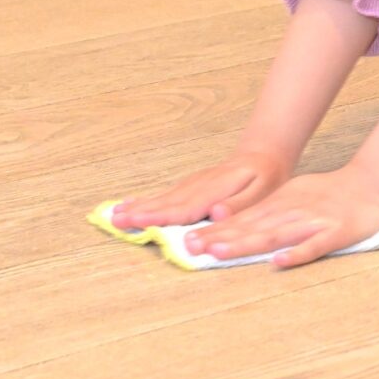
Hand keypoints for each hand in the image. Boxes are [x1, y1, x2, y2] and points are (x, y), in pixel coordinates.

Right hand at [112, 148, 291, 229]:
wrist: (262, 156)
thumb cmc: (265, 178)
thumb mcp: (263, 191)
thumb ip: (240, 204)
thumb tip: (216, 214)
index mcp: (217, 188)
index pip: (186, 207)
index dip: (161, 217)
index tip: (138, 222)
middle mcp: (199, 185)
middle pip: (168, 202)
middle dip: (140, 213)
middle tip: (115, 221)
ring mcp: (191, 184)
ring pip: (162, 197)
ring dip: (137, 207)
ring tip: (113, 215)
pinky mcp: (188, 185)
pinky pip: (164, 194)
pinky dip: (144, 200)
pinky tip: (127, 205)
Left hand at [182, 165, 378, 269]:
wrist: (374, 184)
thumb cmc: (332, 194)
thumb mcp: (295, 194)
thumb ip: (268, 210)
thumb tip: (234, 224)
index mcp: (282, 204)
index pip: (244, 219)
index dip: (216, 230)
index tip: (188, 242)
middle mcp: (293, 212)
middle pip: (252, 227)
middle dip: (220, 238)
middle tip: (191, 248)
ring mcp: (313, 223)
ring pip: (275, 235)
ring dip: (246, 244)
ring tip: (220, 253)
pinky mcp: (336, 233)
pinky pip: (315, 246)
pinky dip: (297, 253)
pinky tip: (279, 262)